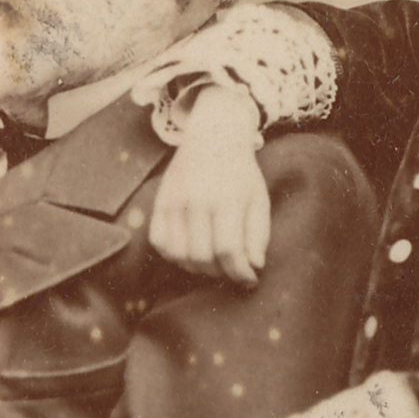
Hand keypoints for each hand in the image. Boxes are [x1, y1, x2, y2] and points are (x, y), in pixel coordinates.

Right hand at [150, 84, 272, 284]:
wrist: (213, 136)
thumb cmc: (241, 173)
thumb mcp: (259, 200)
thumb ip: (258, 235)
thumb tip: (253, 267)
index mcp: (226, 199)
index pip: (228, 250)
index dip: (240, 273)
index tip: (249, 281)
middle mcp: (196, 201)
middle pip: (201, 257)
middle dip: (220, 273)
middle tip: (230, 270)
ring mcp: (174, 202)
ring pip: (178, 255)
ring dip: (195, 268)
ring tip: (211, 264)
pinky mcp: (160, 203)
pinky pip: (159, 243)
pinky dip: (173, 256)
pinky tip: (190, 252)